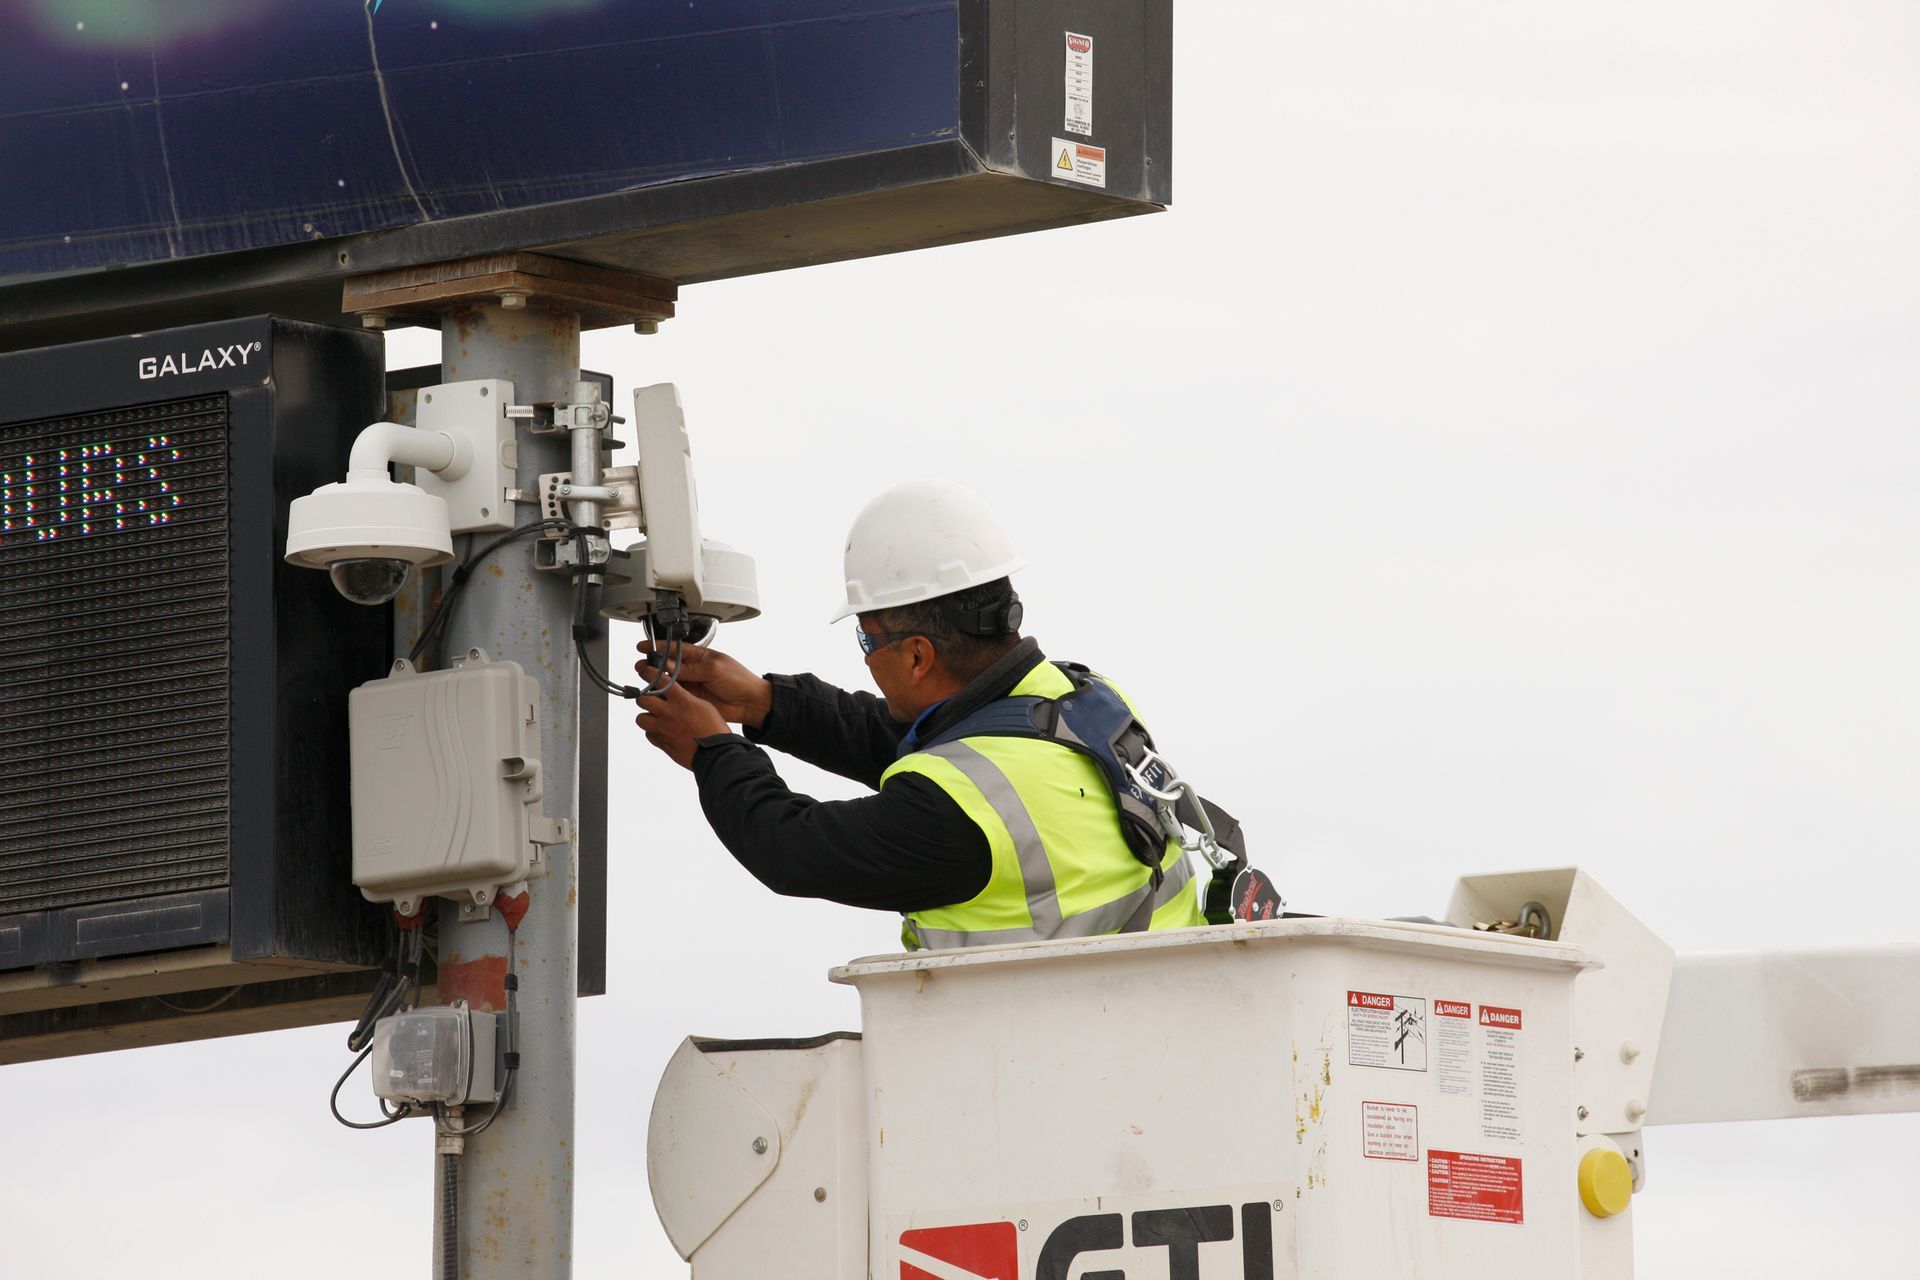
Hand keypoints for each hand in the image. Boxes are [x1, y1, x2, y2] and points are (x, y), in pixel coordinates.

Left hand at [633, 661, 730, 768]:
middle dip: (646, 698)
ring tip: (656, 718)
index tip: (646, 671)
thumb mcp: (704, 705)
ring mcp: (663, 729)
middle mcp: (668, 713)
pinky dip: (653, 732)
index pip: (658, 680)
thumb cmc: (714, 729)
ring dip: (647, 716)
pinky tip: (664, 732)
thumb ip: (686, 698)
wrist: (716, 753)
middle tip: (653, 700)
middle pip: (642, 699)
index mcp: (681, 700)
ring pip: (641, 718)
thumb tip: (677, 695)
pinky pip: (649, 734)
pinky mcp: (662, 744)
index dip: (650, 673)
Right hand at [637, 643, 772, 728]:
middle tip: (641, 667)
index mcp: (700, 656)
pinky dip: (663, 694)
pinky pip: (674, 695)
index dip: (658, 647)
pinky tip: (655, 693)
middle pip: (667, 665)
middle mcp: (692, 669)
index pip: (675, 649)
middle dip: (652, 664)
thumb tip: (669, 666)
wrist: (750, 702)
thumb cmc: (739, 680)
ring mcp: (691, 685)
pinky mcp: (691, 699)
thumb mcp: (714, 669)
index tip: (643, 647)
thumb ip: (691, 669)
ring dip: (655, 680)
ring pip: (667, 680)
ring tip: (645, 679)